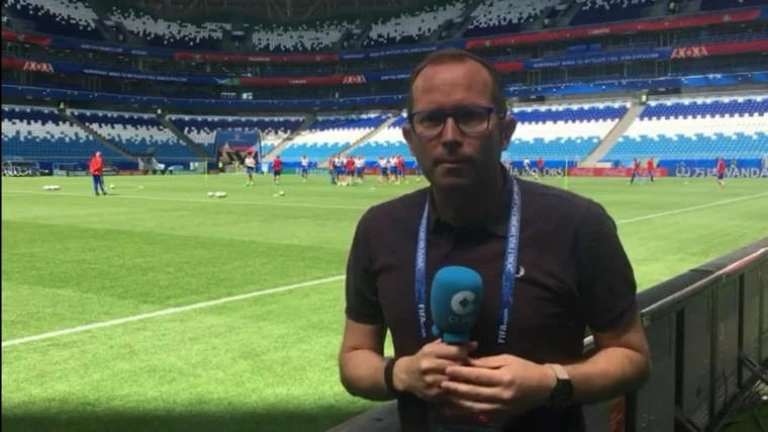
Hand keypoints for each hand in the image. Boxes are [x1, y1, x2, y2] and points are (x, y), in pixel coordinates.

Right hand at [393, 339, 476, 401]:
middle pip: (457, 365)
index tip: (468, 352)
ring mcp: (431, 381)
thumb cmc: (422, 358)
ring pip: (455, 379)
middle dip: (465, 365)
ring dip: (462, 377)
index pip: (456, 351)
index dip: (465, 351)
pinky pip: (451, 390)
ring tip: (465, 374)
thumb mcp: (432, 347)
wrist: (405, 375)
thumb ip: (451, 345)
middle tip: (468, 364)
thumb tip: (474, 344)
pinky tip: (458, 384)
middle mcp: (429, 366)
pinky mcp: (433, 393)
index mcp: (430, 352)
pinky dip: (457, 387)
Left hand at [439, 354, 556, 418]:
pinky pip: (480, 415)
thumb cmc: (525, 368)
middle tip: (441, 383)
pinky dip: (466, 412)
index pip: (478, 376)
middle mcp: (502, 395)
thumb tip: (467, 362)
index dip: (461, 373)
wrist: (545, 387)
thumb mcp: (507, 359)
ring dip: (458, 402)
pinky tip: (454, 409)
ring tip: (444, 396)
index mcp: (504, 378)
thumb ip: (486, 363)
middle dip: (456, 388)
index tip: (448, 369)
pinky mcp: (501, 415)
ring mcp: (502, 407)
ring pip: (475, 407)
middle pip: (474, 393)